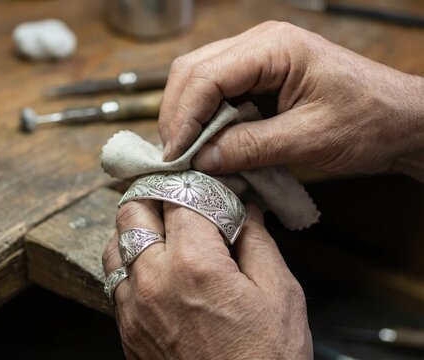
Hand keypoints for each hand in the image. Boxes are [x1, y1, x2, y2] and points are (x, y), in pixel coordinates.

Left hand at [102, 201, 311, 358]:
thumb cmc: (266, 359)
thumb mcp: (281, 296)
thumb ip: (258, 243)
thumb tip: (245, 211)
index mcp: (195, 265)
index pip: (178, 197)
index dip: (193, 186)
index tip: (205, 188)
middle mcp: (154, 280)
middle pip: (132, 212)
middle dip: (153, 197)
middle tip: (174, 199)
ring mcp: (134, 307)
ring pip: (114, 245)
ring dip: (134, 230)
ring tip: (160, 232)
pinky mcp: (127, 329)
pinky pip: (114, 281)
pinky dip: (129, 264)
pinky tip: (153, 269)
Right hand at [159, 21, 423, 176]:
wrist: (402, 121)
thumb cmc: (368, 123)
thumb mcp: (309, 140)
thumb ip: (251, 147)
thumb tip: (201, 160)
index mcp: (273, 48)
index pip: (206, 75)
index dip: (183, 117)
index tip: (175, 157)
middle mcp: (258, 44)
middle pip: (191, 71)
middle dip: (177, 116)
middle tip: (175, 158)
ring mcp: (256, 58)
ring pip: (197, 80)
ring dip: (187, 118)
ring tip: (187, 155)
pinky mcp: (257, 77)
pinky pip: (216, 94)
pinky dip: (204, 120)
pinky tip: (206, 145)